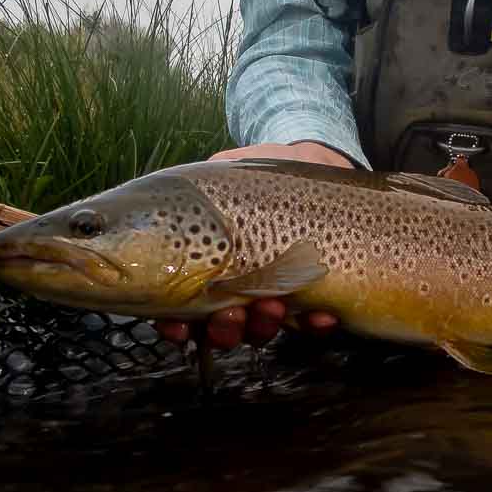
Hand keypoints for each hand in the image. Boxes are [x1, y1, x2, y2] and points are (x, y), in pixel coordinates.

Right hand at [155, 141, 347, 348]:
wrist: (312, 162)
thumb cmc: (258, 173)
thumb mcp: (219, 174)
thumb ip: (195, 192)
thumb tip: (169, 203)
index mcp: (203, 270)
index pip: (179, 311)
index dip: (173, 327)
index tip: (178, 326)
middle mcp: (235, 291)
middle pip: (221, 329)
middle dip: (223, 330)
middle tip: (230, 312)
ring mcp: (273, 296)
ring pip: (261, 329)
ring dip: (263, 326)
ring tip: (272, 305)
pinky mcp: (312, 295)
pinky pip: (313, 324)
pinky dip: (316, 325)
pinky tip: (322, 315)